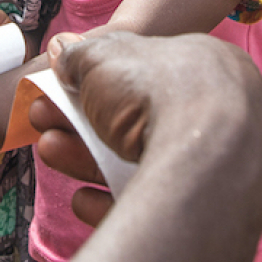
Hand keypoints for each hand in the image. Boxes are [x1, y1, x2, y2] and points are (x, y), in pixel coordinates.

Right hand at [31, 30, 261, 228]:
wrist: (204, 156)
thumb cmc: (158, 91)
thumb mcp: (104, 56)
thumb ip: (80, 55)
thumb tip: (62, 49)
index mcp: (203, 67)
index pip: (144, 74)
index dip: (94, 82)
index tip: (58, 88)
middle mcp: (217, 114)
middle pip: (136, 121)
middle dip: (81, 123)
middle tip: (44, 122)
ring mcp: (214, 165)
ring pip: (139, 164)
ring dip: (85, 160)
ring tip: (49, 150)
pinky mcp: (201, 212)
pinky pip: (151, 208)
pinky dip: (110, 204)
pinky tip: (83, 200)